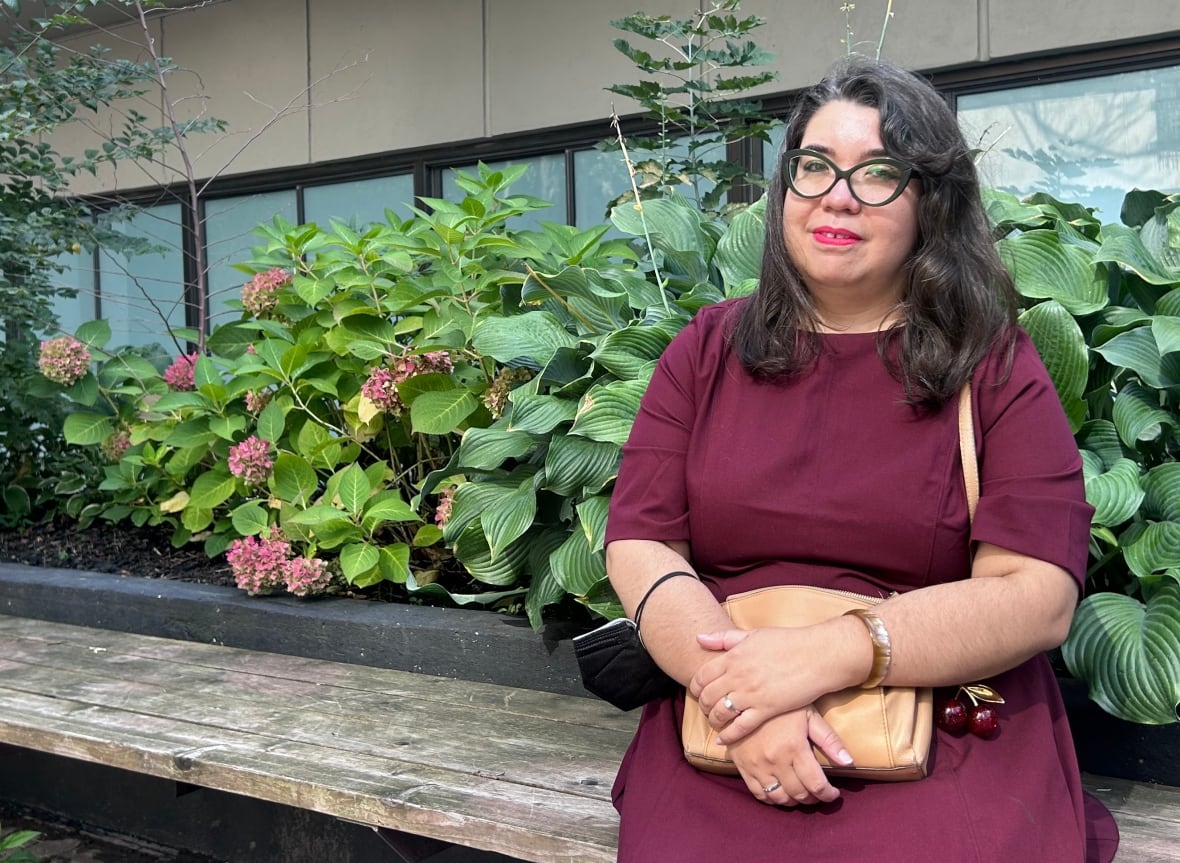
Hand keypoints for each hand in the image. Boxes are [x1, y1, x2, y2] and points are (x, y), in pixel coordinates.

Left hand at [690, 626, 847, 744]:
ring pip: (720, 713)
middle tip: (706, 708)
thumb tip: (698, 638)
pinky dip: (728, 735)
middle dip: (702, 705)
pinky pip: (740, 726)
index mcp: (733, 657)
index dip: (695, 686)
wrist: (817, 655)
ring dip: (713, 720)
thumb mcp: (753, 635)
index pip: (701, 676)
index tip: (698, 691)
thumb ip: (725, 638)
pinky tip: (724, 739)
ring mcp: (750, 694)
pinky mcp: (766, 709)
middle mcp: (737, 676)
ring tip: (715, 722)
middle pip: (707, 696)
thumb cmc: (788, 642)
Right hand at [729, 707, 848, 805]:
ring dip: (794, 801)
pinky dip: (772, 799)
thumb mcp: (808, 714)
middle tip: (819, 793)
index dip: (828, 794)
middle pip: (799, 794)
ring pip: (779, 797)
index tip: (834, 793)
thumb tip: (849, 762)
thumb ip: (829, 739)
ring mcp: (757, 766)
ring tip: (801, 794)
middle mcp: (775, 760)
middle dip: (813, 798)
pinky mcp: (743, 767)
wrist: (744, 698)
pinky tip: (781, 793)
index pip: (816, 784)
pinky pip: (758, 793)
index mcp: (794, 747)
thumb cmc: (781, 705)